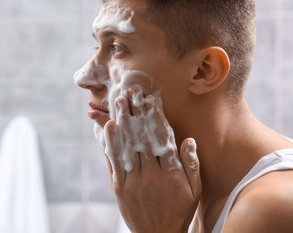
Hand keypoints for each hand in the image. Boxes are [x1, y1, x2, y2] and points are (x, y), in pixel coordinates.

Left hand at [103, 87, 201, 232]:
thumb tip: (188, 139)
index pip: (162, 138)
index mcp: (171, 173)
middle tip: (131, 91)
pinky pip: (113, 162)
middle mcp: (151, 174)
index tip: (151, 98)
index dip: (155, 116)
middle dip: (136, 111)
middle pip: (142, 137)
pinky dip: (110, 143)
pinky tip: (108, 126)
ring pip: (126, 145)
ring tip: (119, 101)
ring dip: (122, 121)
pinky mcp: (119, 187)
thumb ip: (192, 165)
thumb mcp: (194, 191)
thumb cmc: (179, 211)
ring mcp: (133, 181)